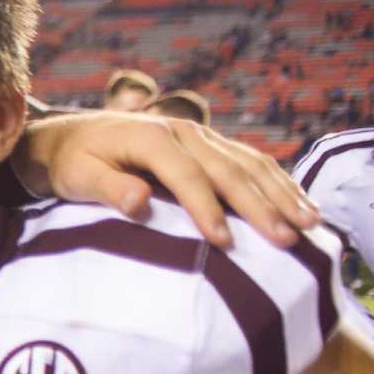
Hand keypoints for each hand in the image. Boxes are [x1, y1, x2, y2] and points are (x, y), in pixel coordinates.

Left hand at [15, 112, 316, 247]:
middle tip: (286, 239)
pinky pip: (248, 160)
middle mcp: (182, 131)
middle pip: (229, 170)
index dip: (207, 210)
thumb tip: (140, 203)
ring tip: (308, 223)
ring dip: (280, 193)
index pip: (188, 177)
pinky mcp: (206, 143)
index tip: (224, 242)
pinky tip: (297, 202)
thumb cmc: (68, 163)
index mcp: (151, 138)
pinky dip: (275, 181)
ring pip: (248, 163)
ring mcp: (198, 134)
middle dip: (260, 206)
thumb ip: (109, 188)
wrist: (65, 136)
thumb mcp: (76, 176)